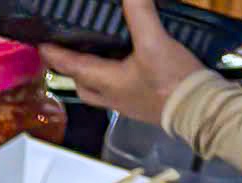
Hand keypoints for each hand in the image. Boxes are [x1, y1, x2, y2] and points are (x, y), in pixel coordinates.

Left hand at [42, 0, 202, 119]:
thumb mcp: (154, 42)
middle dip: (71, 70)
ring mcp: (128, 103)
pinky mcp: (143, 104)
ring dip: (91, 76)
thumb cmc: (172, 83)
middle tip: (64, 55)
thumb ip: (140, 14)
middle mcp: (113, 97)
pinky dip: (114, 78)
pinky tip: (126, 66)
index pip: (73, 67)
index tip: (42, 46)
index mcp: (108, 83)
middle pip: (82, 85)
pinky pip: (119, 91)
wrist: (198, 109)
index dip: (56, 55)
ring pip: (99, 91)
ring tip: (93, 58)